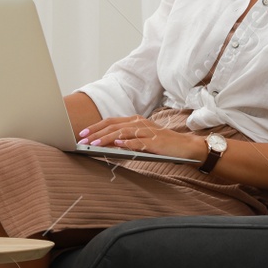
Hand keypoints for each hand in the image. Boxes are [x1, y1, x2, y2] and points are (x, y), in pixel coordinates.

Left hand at [79, 115, 205, 161]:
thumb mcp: (141, 140)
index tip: (81, 133)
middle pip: (113, 125)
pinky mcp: (155, 142)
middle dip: (96, 132)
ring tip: (95, 144)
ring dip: (107, 138)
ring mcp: (148, 131)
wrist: (186, 146)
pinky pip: (139, 142)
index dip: (95, 126)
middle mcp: (140, 123)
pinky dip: (127, 143)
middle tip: (82, 140)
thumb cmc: (162, 145)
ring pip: (123, 132)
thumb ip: (125, 139)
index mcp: (135, 121)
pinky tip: (117, 144)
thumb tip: (106, 145)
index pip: (111, 121)